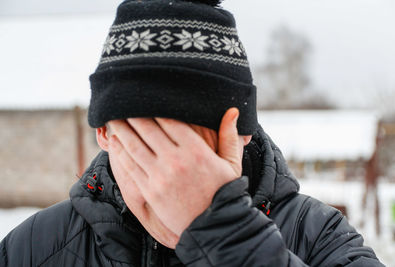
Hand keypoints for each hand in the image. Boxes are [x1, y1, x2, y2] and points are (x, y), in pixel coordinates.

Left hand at [108, 108, 241, 242]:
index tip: (145, 99)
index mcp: (196, 151)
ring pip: (134, 146)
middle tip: (123, 103)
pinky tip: (114, 142)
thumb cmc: (224, 192)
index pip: (168, 121)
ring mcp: (160, 176)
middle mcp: (175, 160)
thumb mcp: (232, 163)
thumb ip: (229, 135)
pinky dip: (120, 152)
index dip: (153, 107)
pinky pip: (130, 166)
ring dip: (121, 129)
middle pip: (147, 129)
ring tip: (112, 118)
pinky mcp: (150, 191)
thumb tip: (233, 110)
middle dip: (132, 114)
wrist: (214, 226)